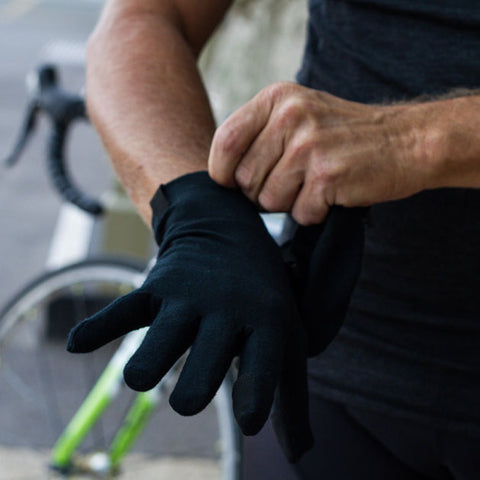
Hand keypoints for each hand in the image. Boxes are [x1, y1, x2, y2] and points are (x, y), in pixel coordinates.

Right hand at [67, 172, 312, 460]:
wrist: (229, 231)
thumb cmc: (263, 299)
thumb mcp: (287, 338)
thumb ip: (292, 399)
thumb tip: (300, 457)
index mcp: (266, 323)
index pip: (262, 374)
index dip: (253, 404)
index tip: (248, 423)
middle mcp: (226, 310)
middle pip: (199, 378)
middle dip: (190, 397)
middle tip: (192, 394)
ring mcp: (188, 297)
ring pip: (155, 351)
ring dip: (144, 371)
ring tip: (144, 375)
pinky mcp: (156, 287)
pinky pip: (122, 310)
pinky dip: (97, 328)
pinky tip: (77, 343)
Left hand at [209, 82, 429, 223]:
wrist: (406, 142)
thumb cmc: (343, 135)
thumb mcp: (299, 113)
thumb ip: (260, 134)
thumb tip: (221, 175)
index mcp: (277, 98)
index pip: (225, 142)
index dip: (222, 173)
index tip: (234, 184)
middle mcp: (290, 116)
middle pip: (245, 179)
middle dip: (263, 192)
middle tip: (293, 182)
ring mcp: (309, 145)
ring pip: (269, 201)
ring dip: (290, 203)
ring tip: (315, 184)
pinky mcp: (327, 175)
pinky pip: (299, 213)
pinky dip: (313, 212)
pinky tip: (332, 194)